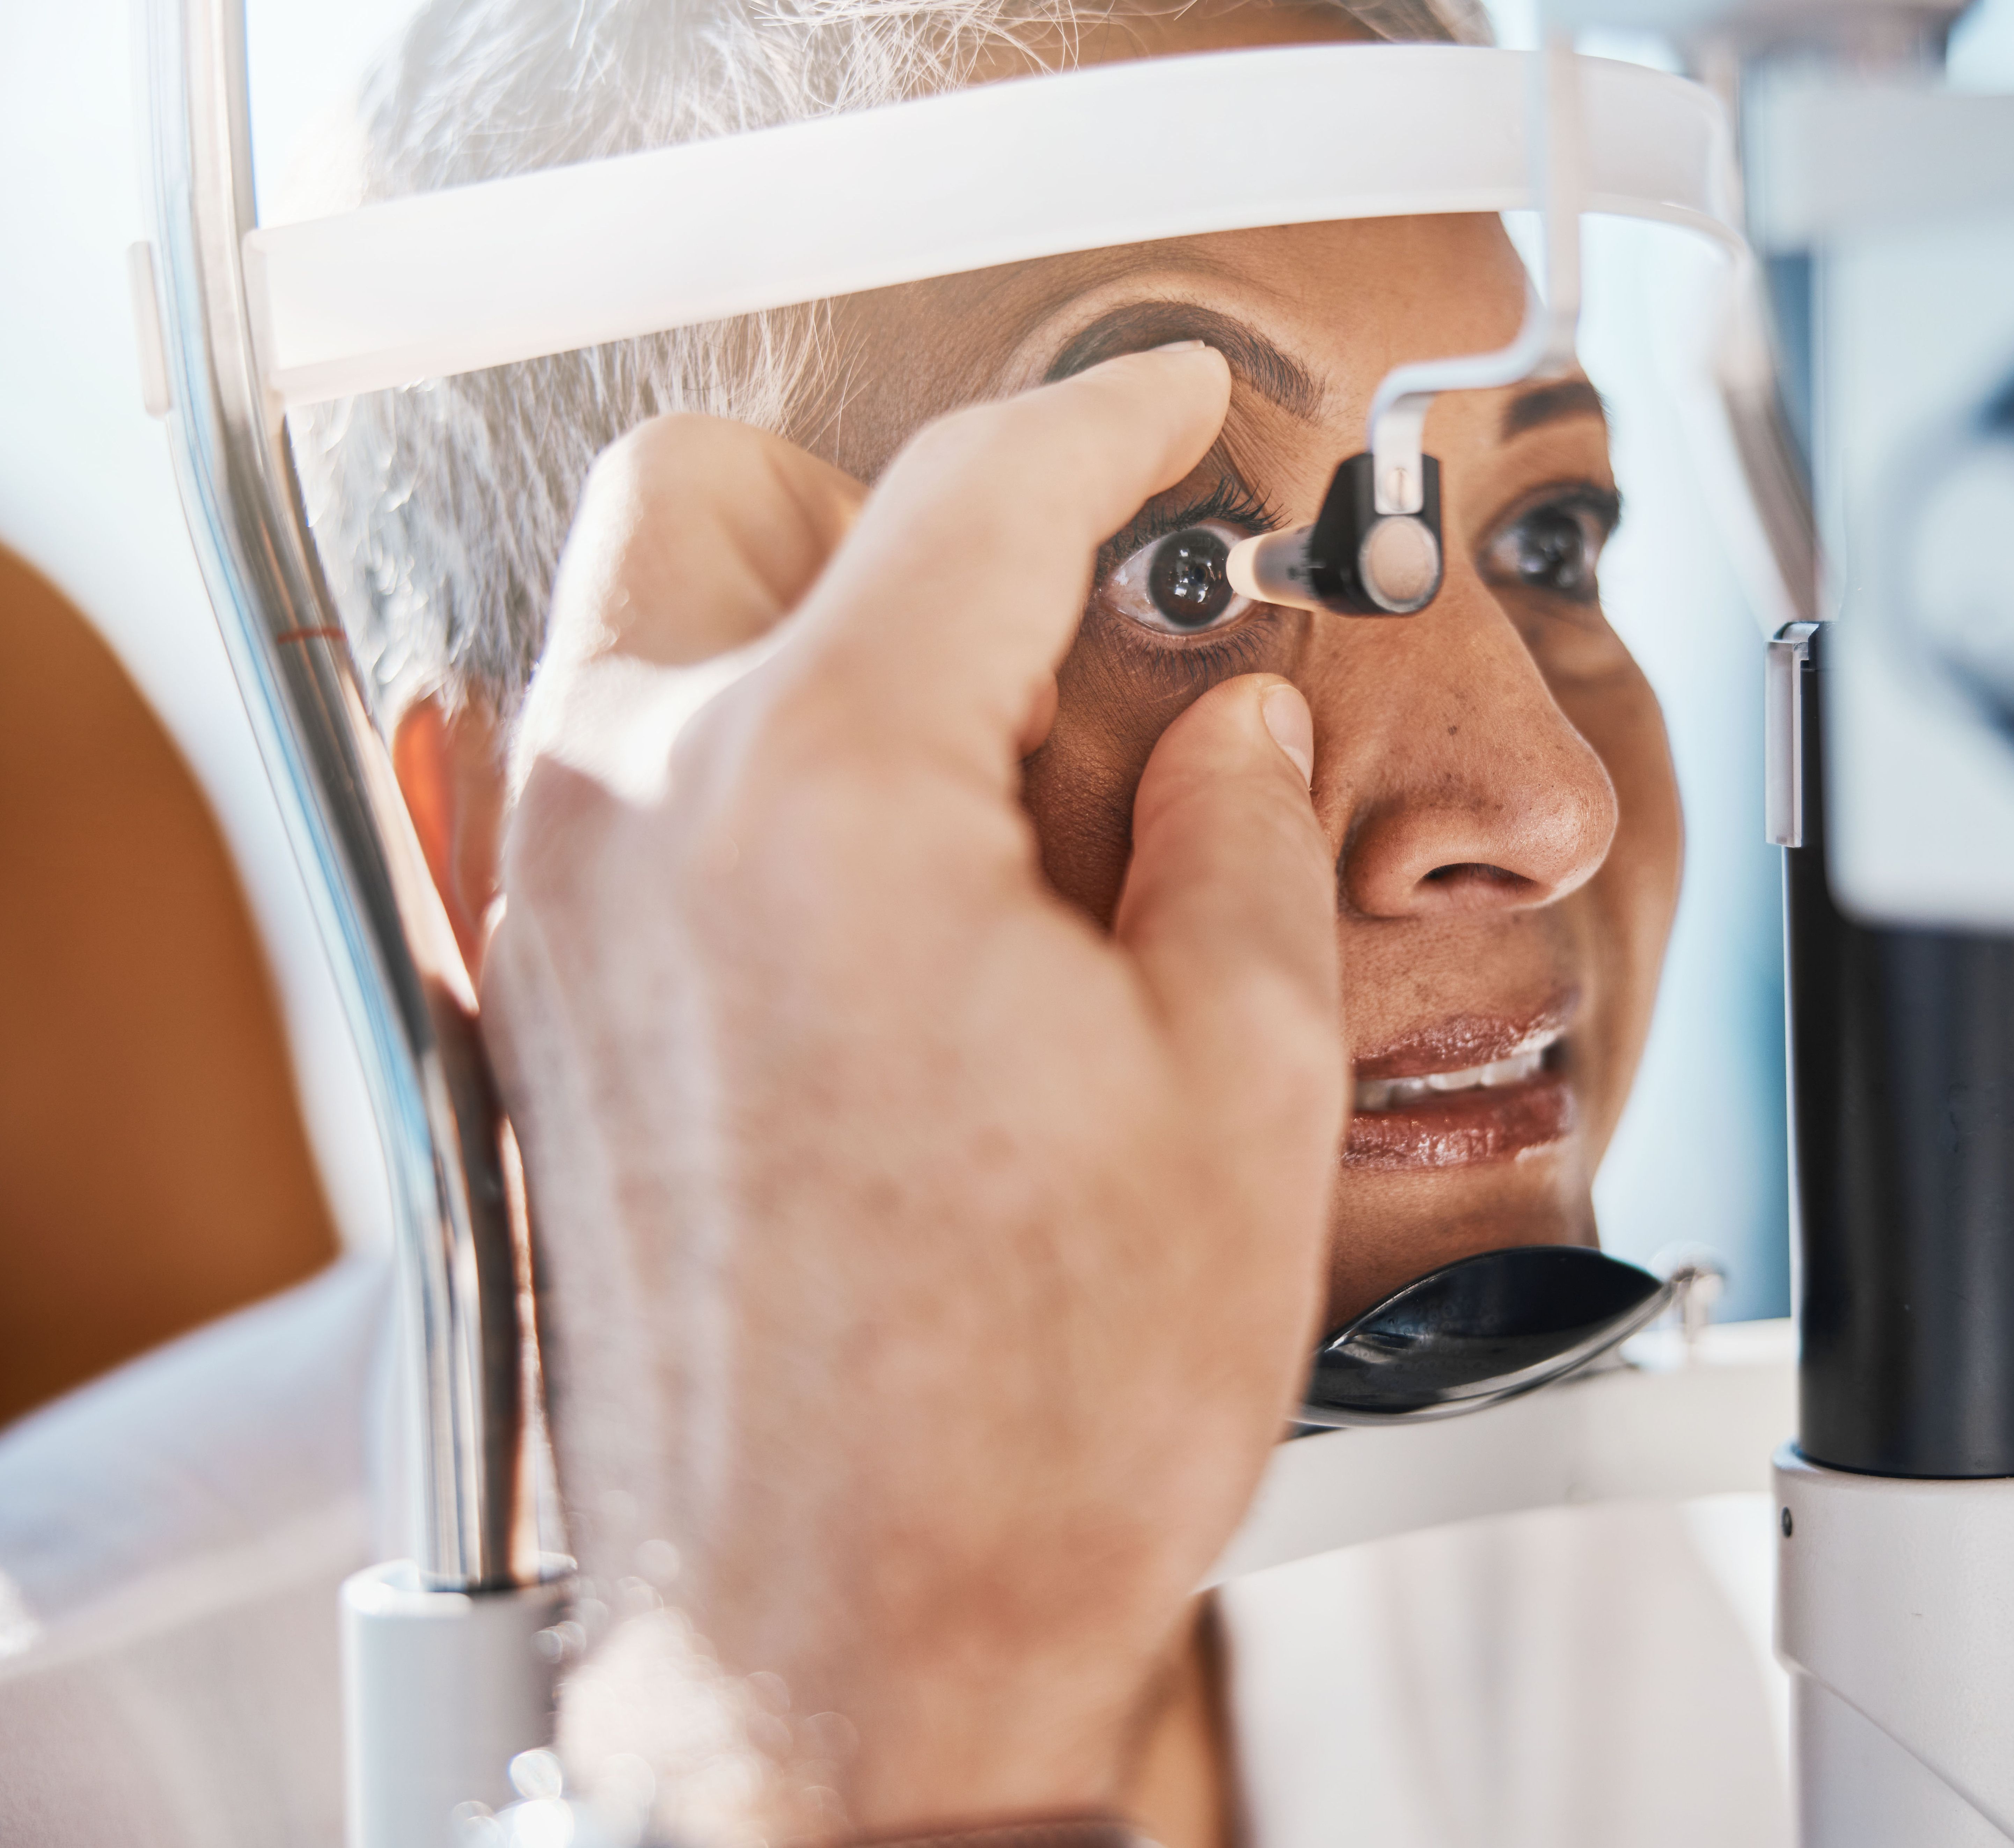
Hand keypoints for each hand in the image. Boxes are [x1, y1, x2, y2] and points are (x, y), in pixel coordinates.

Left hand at [481, 348, 1342, 1841]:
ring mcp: (564, 927)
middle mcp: (642, 823)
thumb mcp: (1236, 1090)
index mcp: (829, 793)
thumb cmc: (1031, 1420)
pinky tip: (909, 905)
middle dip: (894, 505)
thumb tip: (1235, 739)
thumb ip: (1234, 845)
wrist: (859, 1655)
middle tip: (1057, 611)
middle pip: (720, 498)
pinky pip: (625, 795)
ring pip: (651, 639)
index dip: (1110, 425)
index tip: (1171, 417)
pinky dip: (755, 775)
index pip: (978, 490)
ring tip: (998, 782)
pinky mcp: (550, 1027)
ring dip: (818, 639)